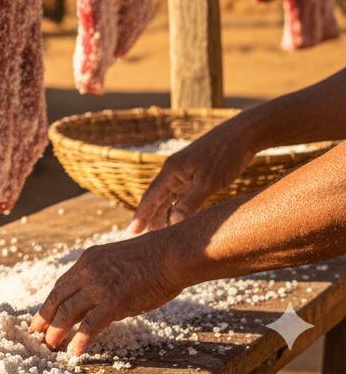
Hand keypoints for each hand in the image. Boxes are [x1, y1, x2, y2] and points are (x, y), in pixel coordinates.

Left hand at [29, 233, 186, 355]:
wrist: (168, 254)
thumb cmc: (151, 259)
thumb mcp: (116, 260)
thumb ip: (102, 275)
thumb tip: (96, 296)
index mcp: (87, 260)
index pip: (62, 284)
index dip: (50, 302)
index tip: (41, 314)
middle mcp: (87, 271)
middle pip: (58, 297)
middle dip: (45, 316)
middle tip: (35, 332)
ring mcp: (98, 286)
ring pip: (68, 312)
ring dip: (57, 331)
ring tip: (49, 345)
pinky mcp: (112, 302)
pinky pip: (90, 325)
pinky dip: (79, 340)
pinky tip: (74, 351)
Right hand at [130, 123, 256, 233]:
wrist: (241, 136)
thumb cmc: (224, 156)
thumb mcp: (208, 181)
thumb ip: (190, 202)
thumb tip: (173, 222)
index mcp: (172, 171)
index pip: (151, 197)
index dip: (142, 215)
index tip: (132, 231)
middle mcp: (174, 172)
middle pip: (157, 198)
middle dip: (150, 217)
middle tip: (143, 238)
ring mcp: (185, 173)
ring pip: (169, 197)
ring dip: (163, 214)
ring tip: (159, 232)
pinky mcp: (197, 175)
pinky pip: (182, 195)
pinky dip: (178, 208)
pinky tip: (179, 218)